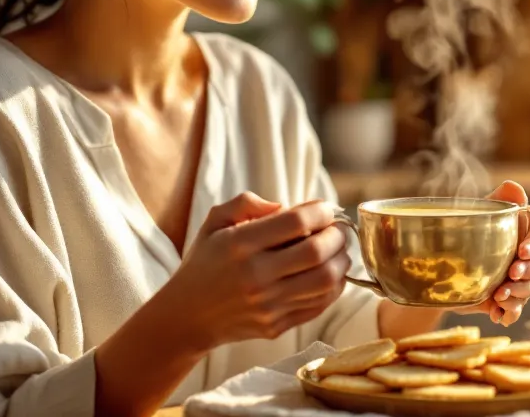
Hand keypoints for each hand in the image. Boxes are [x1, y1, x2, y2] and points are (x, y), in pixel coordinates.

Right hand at [164, 192, 350, 349]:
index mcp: (239, 245)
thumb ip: (246, 203)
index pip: (296, 222)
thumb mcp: (214, 223)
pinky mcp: (276, 326)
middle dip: (337, 236)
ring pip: (325, 281)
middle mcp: (255, 276)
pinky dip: (334, 287)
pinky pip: (319, 305)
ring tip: (338, 251)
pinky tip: (330, 274)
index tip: (326, 209)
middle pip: (317, 252)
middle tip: (337, 230)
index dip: (321, 211)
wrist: (187, 316)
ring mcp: (267, 305)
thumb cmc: (205, 262)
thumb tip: (284, 206)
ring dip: (341, 262)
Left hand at [459, 180, 529, 326]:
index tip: (523, 250)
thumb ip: (499, 200)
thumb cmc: (466, 231)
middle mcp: (526, 256)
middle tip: (512, 273)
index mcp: (524, 231)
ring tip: (499, 295)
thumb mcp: (479, 213)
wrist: (438, 267)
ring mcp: (517, 280)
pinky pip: (516, 310)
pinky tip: (498, 314)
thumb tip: (514, 187)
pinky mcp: (506, 299)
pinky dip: (509, 313)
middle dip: (529, 270)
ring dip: (517, 293)